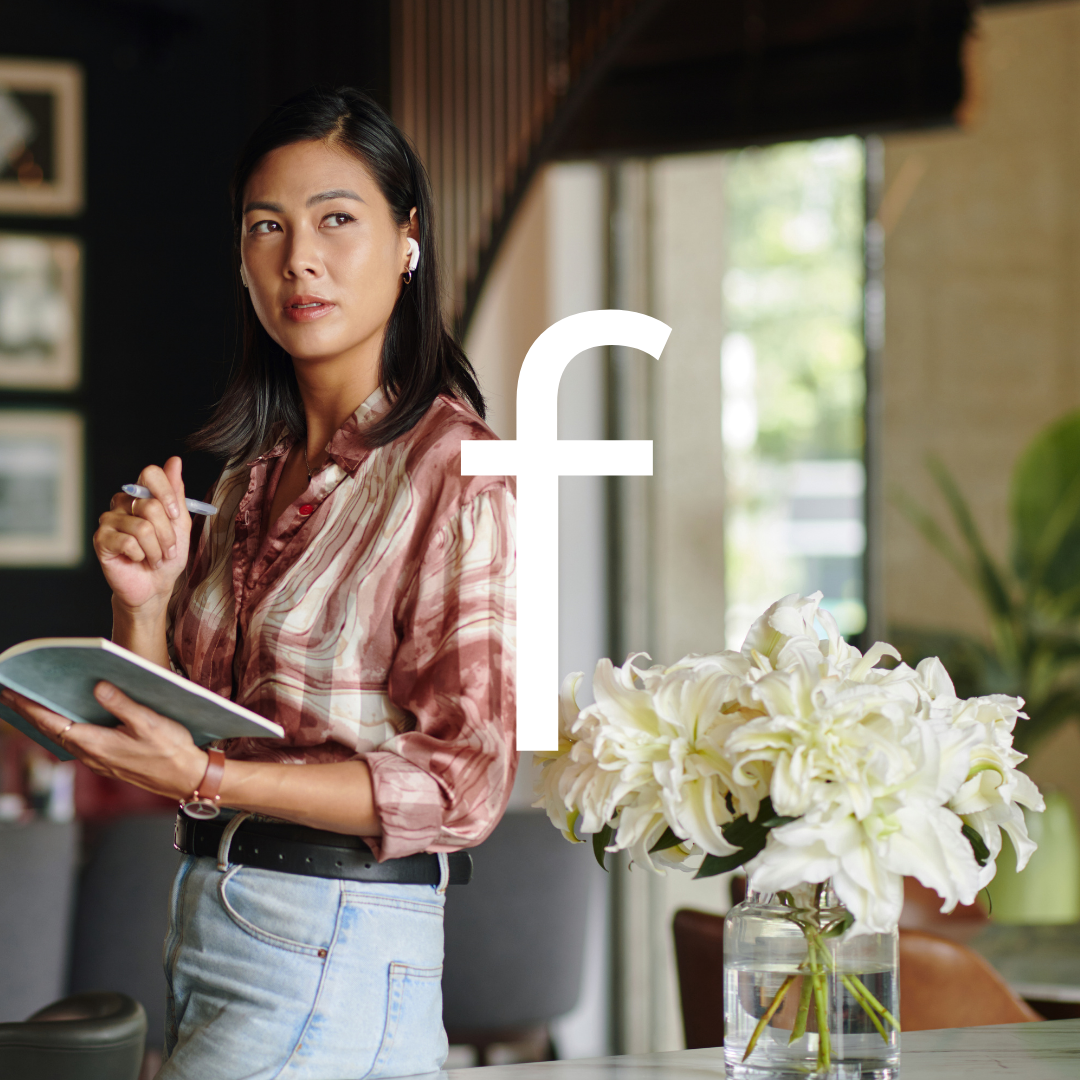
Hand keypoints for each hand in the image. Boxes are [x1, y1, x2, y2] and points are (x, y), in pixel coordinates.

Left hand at [0, 682, 207, 800]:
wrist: (186, 778)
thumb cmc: (171, 750)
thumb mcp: (150, 722)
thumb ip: (122, 704)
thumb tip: (98, 687)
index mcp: (96, 743)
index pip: (53, 722)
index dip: (30, 707)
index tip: (11, 692)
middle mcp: (91, 755)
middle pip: (50, 731)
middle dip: (27, 712)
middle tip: (7, 695)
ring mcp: (98, 760)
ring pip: (61, 738)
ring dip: (43, 721)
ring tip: (29, 705)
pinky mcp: (107, 761)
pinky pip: (75, 743)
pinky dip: (61, 729)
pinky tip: (63, 721)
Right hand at [94, 457, 191, 613]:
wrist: (155, 585)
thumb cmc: (168, 555)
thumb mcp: (180, 523)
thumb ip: (176, 493)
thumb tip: (174, 461)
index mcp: (143, 494)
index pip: (150, 473)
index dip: (166, 492)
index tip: (175, 514)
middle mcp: (123, 502)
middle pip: (150, 505)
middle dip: (167, 534)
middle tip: (167, 549)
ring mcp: (109, 520)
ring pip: (142, 527)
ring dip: (156, 549)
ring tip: (154, 558)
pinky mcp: (101, 539)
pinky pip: (128, 542)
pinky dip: (140, 555)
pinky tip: (136, 560)